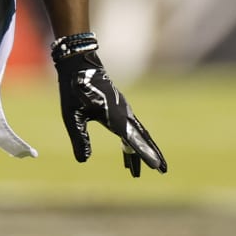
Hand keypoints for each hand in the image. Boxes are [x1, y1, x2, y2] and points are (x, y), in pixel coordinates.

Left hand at [50, 33, 167, 177]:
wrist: (79, 65)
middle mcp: (124, 114)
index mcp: (115, 117)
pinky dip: (133, 142)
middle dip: (153, 154)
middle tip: (163, 171)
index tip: (158, 166)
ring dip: (142, 150)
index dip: (145, 154)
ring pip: (138, 134)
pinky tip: (127, 150)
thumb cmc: (74, 90)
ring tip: (142, 170)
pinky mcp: (119, 108)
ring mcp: (123, 110)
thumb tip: (83, 161)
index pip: (133, 140)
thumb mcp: (72, 116)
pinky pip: (130, 128)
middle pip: (143, 138)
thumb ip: (80, 138)